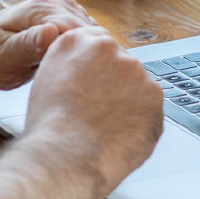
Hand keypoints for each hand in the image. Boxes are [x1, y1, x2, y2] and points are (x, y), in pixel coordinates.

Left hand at [0, 0, 96, 90]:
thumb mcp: (4, 56)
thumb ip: (28, 44)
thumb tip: (53, 32)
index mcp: (40, 10)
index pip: (78, 30)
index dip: (85, 54)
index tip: (86, 76)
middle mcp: (54, 5)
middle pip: (88, 30)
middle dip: (91, 54)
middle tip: (86, 81)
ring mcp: (60, 11)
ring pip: (90, 32)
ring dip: (90, 52)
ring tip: (83, 76)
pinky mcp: (62, 20)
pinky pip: (84, 34)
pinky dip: (85, 49)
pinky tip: (79, 66)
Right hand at [21, 26, 163, 195]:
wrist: (66, 156)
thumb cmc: (49, 129)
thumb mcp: (45, 82)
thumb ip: (69, 67)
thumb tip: (84, 73)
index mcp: (76, 42)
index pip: (95, 44)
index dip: (95, 69)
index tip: (93, 85)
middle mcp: (108, 49)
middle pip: (119, 63)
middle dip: (113, 85)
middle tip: (97, 112)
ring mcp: (135, 71)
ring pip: (136, 86)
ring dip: (127, 103)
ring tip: (105, 128)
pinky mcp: (154, 95)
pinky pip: (148, 108)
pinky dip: (139, 122)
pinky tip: (119, 136)